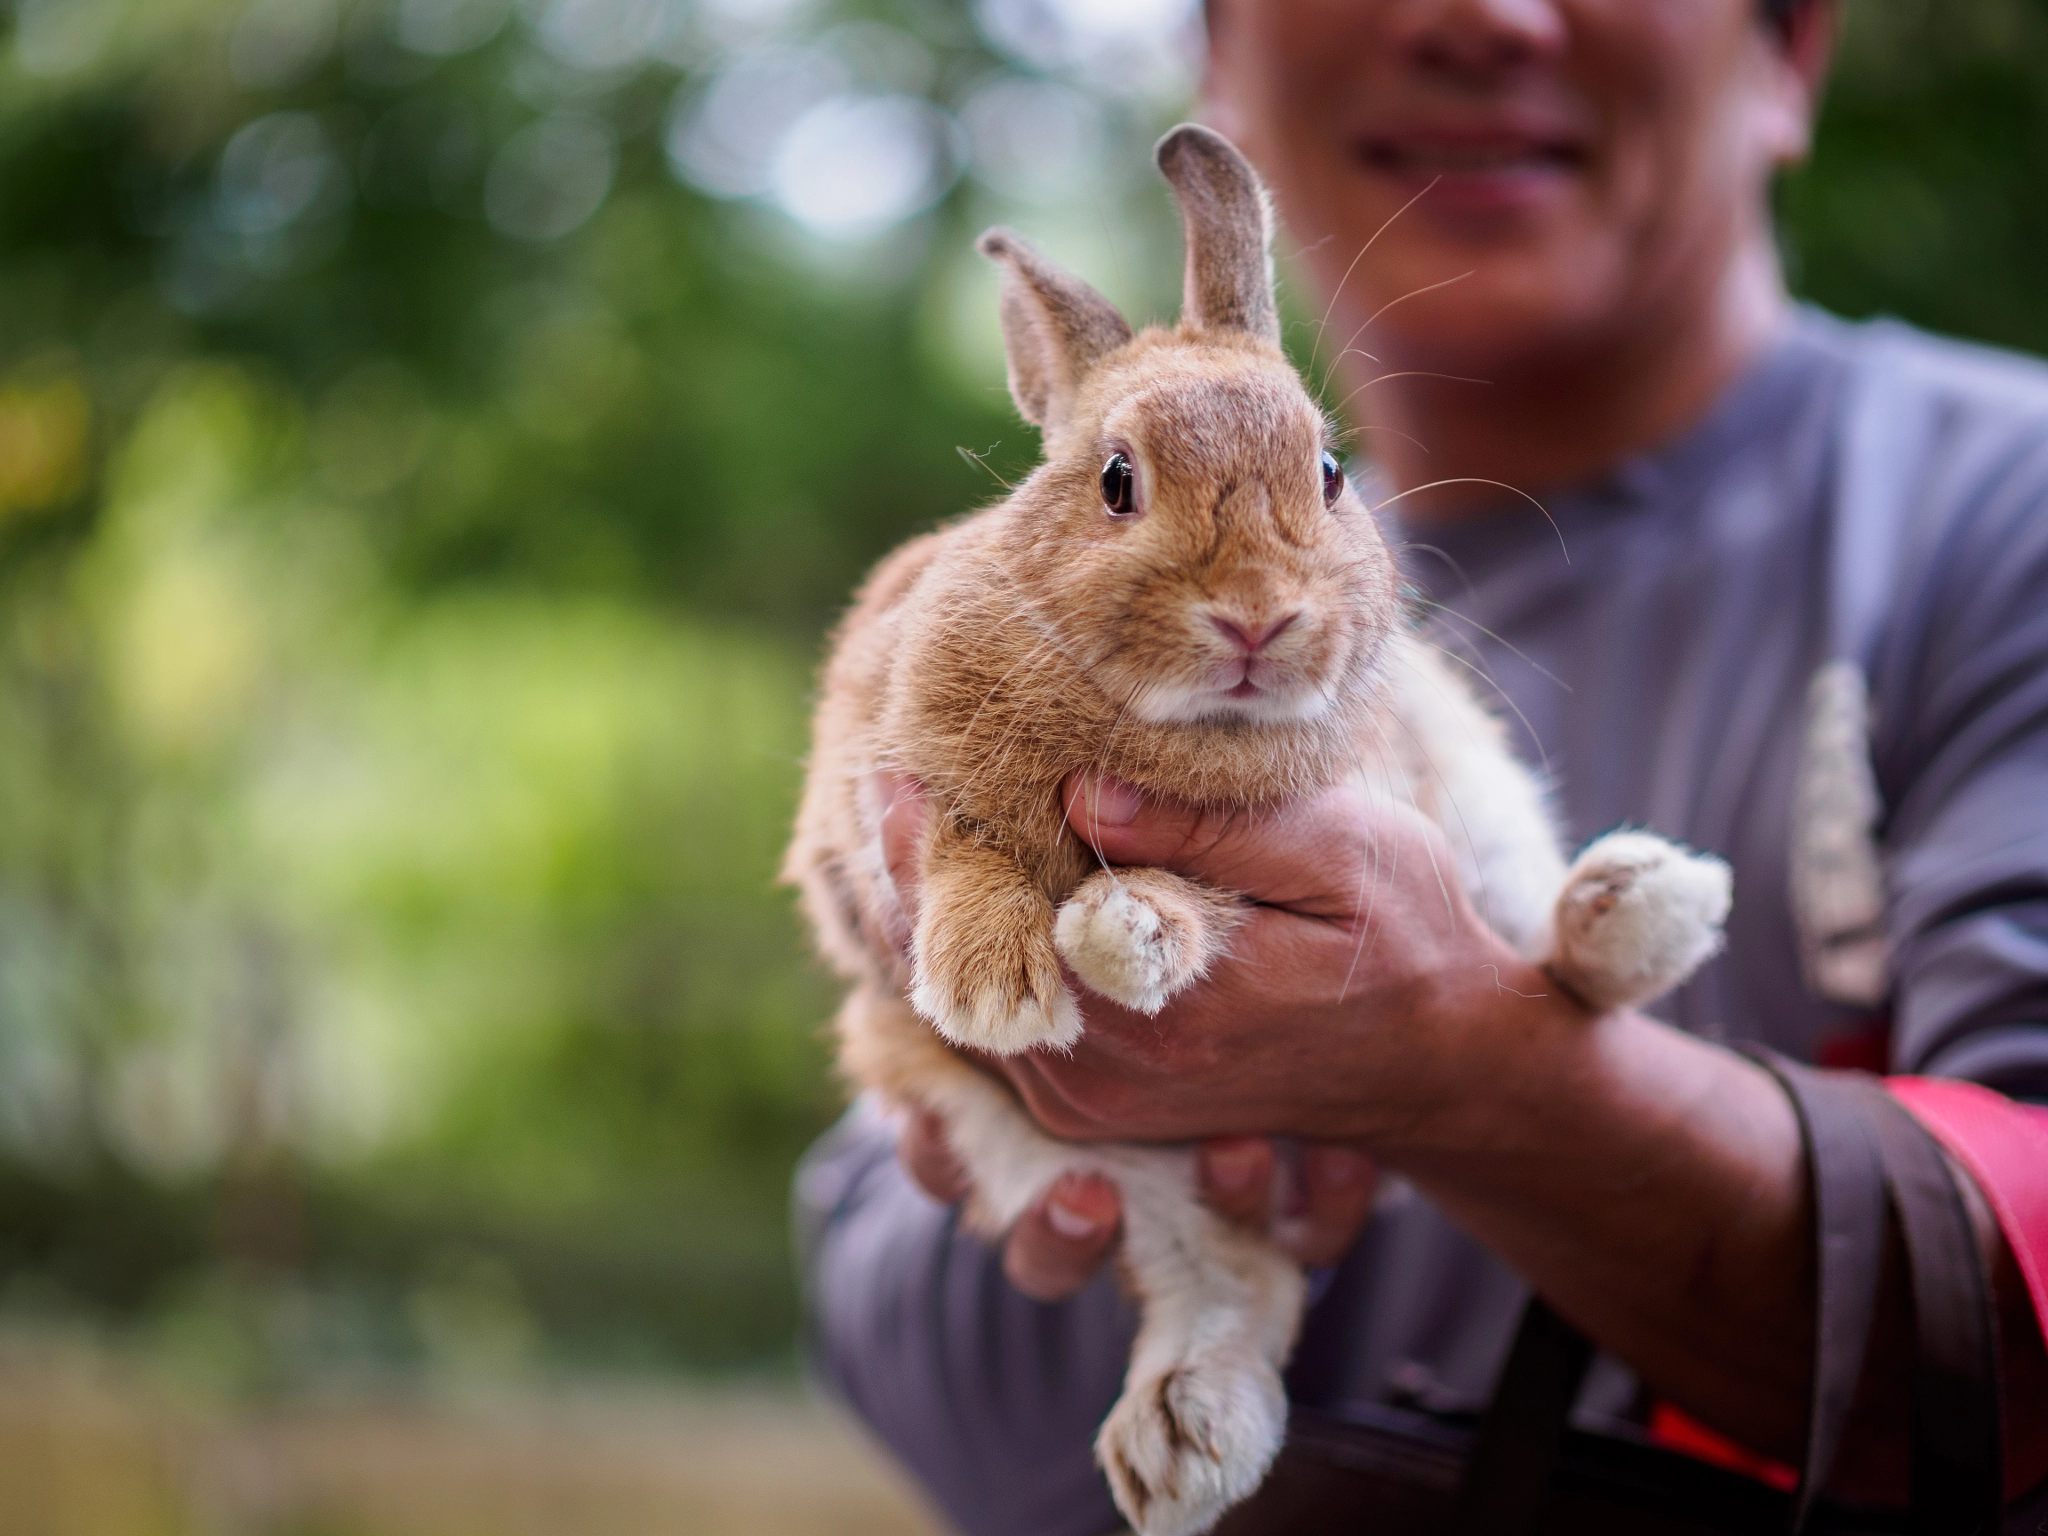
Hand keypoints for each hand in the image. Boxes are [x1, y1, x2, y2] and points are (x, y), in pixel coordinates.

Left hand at [877, 772, 1387, 1296]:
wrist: (1440, 1067)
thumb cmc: (1401, 940)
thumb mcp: (1342, 854)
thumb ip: (1214, 829)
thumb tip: (1079, 794)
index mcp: (1163, 1011)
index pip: (1001, 926)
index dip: (934, 850)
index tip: (895, 770)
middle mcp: (1108, 1077)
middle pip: (955, 976)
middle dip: (909, 878)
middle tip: (879, 783)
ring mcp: (1093, 1104)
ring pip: (960, 1010)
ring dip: (925, 922)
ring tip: (898, 822)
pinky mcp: (1092, 1110)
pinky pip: (990, 1034)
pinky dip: (960, 965)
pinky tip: (951, 894)